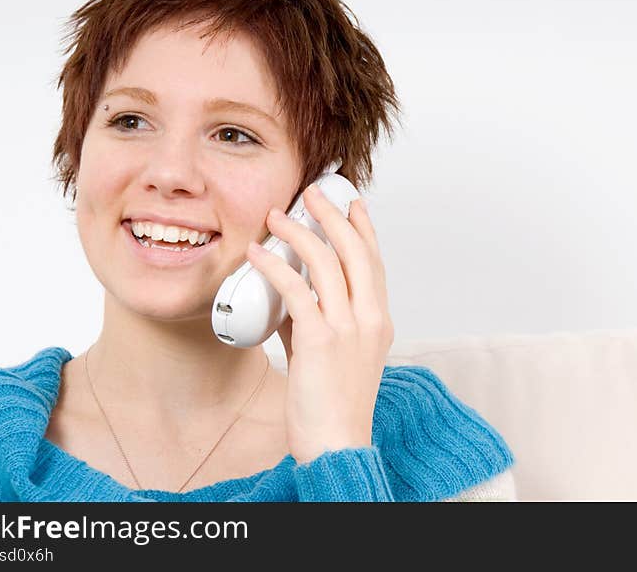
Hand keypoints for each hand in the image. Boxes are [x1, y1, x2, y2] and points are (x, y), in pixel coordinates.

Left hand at [246, 183, 394, 463]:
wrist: (337, 443)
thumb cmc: (336, 404)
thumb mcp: (335, 354)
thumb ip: (314, 318)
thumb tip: (287, 290)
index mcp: (379, 321)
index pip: (375, 262)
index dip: (363, 228)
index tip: (351, 203)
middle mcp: (370, 319)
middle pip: (355, 251)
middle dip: (332, 215)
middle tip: (312, 194)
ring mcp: (348, 328)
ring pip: (327, 262)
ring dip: (299, 232)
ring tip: (277, 216)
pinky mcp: (320, 341)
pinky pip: (295, 290)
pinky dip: (274, 267)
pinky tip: (257, 254)